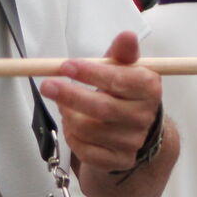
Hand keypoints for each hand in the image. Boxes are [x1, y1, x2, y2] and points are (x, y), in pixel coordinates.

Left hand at [39, 31, 161, 171]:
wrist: (134, 126)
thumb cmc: (122, 90)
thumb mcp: (122, 67)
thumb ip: (121, 53)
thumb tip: (127, 36)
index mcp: (148, 88)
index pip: (120, 80)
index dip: (92, 73)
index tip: (67, 65)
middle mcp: (144, 117)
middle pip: (103, 108)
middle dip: (70, 95)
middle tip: (48, 85)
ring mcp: (132, 142)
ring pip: (88, 129)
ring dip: (68, 114)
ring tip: (63, 104)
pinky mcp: (119, 160)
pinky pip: (85, 150)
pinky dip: (71, 136)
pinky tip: (71, 124)